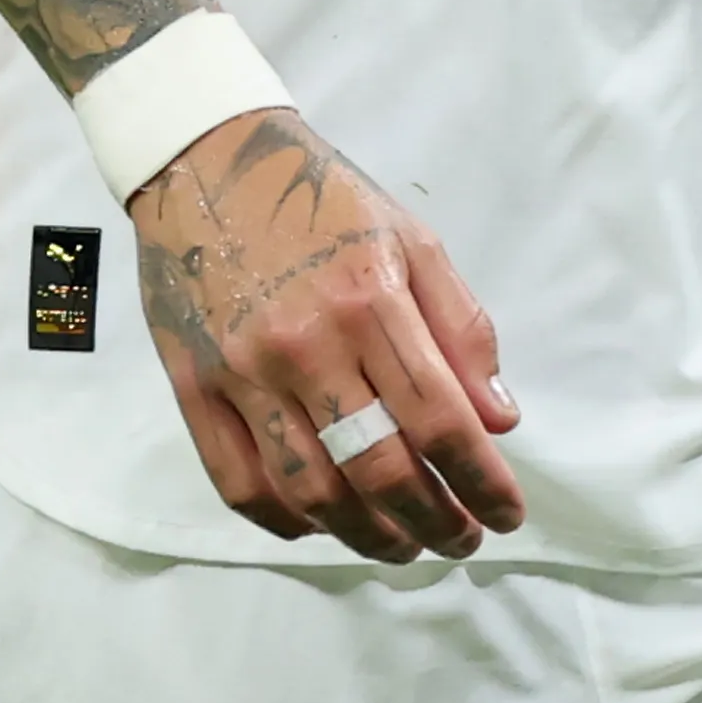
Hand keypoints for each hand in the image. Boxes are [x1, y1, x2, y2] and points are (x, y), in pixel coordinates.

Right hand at [128, 112, 527, 560]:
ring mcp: (242, 372)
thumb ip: (462, 327)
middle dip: (434, 522)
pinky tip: (323, 524)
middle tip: (462, 540)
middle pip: (378, 469)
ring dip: (367, 536)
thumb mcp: (410, 238)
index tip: (507, 513)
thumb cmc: (318, 197)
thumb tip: (497, 420)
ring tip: (404, 543)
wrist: (204, 159)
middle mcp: (304, 344)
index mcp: (368, 299)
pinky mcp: (194, 387)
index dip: (481, 481)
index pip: (439, 418)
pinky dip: (286, 522)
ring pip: (311, 492)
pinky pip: (240, 484)